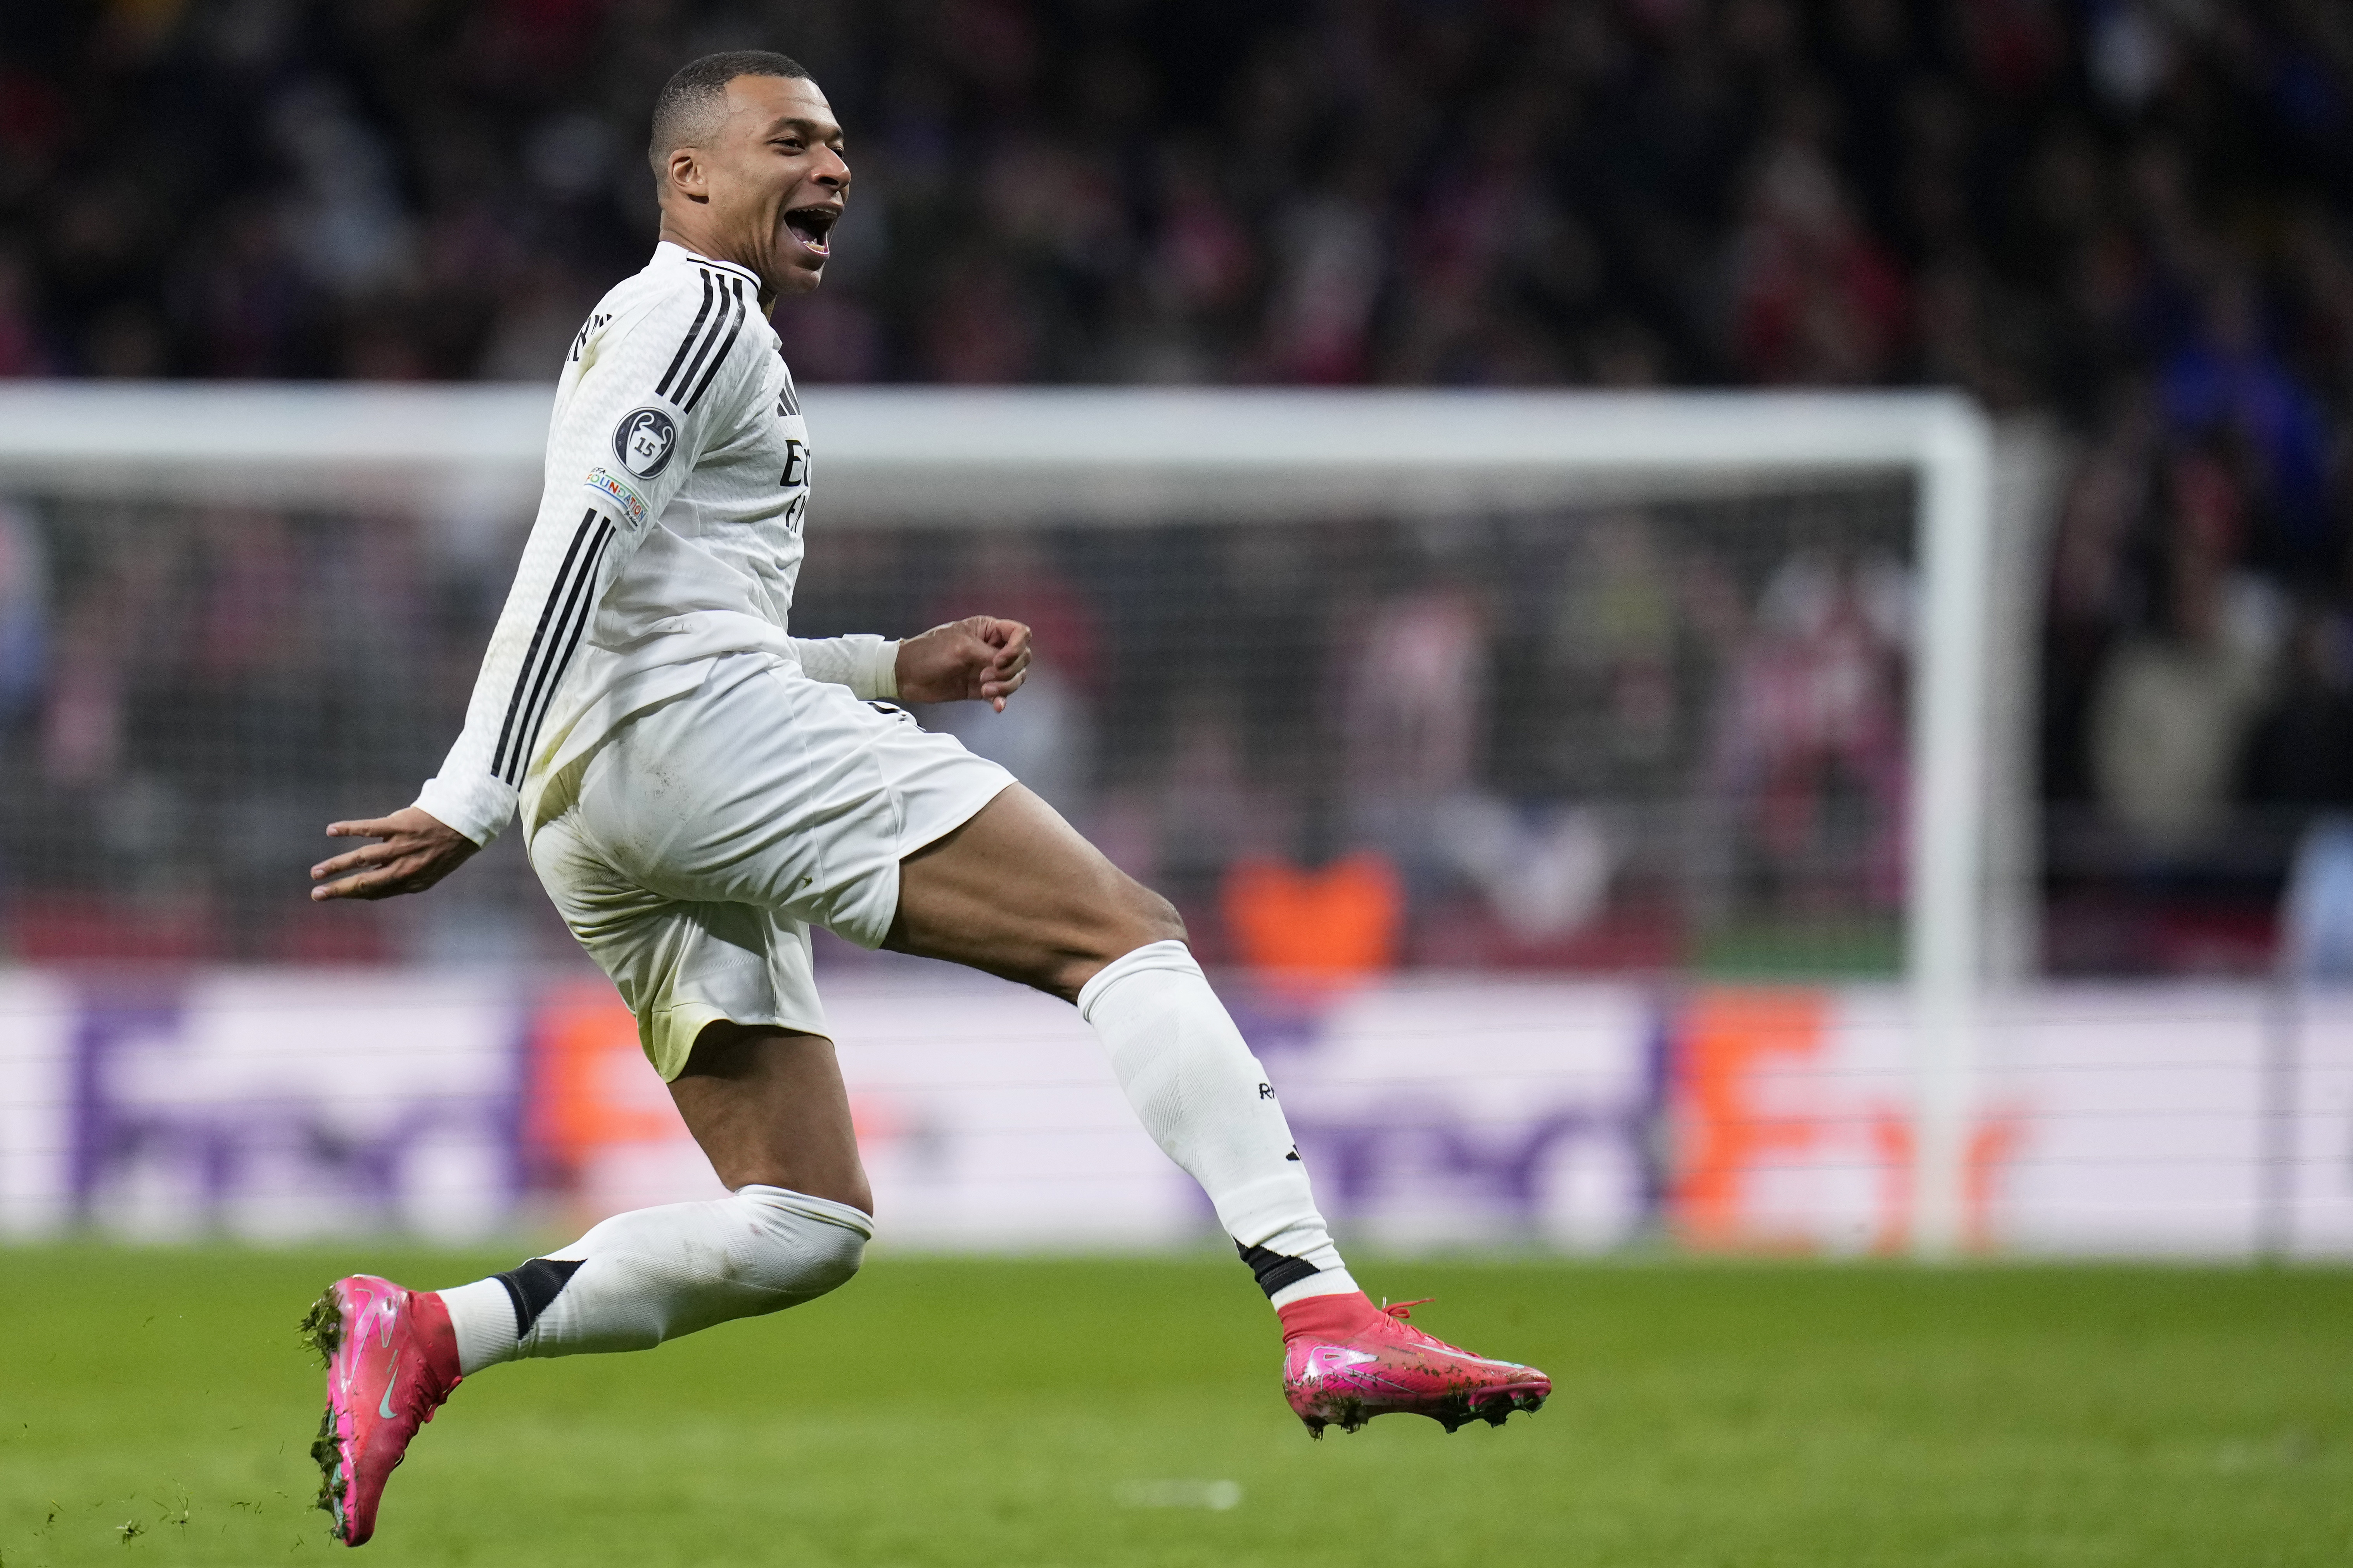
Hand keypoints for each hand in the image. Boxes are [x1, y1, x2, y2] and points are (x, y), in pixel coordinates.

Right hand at [310, 807, 480, 901]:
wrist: (466, 823)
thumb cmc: (444, 847)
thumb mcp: (429, 871)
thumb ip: (403, 877)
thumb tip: (375, 884)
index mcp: (412, 882)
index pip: (376, 893)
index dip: (352, 895)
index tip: (333, 895)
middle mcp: (405, 868)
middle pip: (365, 883)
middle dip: (338, 890)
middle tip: (316, 894)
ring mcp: (401, 846)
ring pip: (362, 859)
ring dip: (336, 866)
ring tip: (317, 872)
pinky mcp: (399, 825)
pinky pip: (369, 829)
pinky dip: (349, 829)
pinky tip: (331, 831)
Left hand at [894, 616, 1031, 710]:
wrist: (906, 675)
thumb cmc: (929, 653)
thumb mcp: (961, 648)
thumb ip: (988, 654)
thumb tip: (1007, 665)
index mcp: (988, 629)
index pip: (1020, 633)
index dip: (1016, 648)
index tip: (999, 660)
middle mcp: (991, 648)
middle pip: (1022, 658)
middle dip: (1009, 670)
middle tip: (985, 675)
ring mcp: (987, 669)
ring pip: (1015, 678)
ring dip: (1005, 687)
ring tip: (985, 691)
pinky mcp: (981, 688)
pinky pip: (1001, 694)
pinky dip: (1002, 700)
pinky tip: (997, 706)